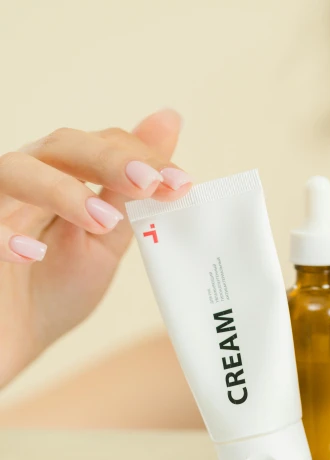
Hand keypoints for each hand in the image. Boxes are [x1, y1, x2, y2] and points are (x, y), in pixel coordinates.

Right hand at [0, 109, 189, 386]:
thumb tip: (168, 121)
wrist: (12, 338)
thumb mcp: (103, 240)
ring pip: (15, 171)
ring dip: (62, 190)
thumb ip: (130, 190)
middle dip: (110, 161)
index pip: (102, 143)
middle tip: (149, 185)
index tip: (181, 183)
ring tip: (103, 221)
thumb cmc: (53, 288)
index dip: (144, 157)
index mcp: (61, 175)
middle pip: (62, 146)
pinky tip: (33, 254)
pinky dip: (5, 235)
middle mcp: (25, 179)